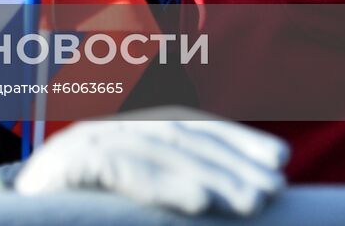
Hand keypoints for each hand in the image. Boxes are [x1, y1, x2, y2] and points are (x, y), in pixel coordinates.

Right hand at [12, 110, 289, 215]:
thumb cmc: (75, 218)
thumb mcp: (130, 206)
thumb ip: (167, 193)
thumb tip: (231, 198)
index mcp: (120, 140)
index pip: (182, 126)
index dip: (232, 138)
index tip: (280, 160)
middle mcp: (100, 134)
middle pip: (175, 133)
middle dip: (230, 159)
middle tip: (275, 186)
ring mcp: (79, 146)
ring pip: (155, 149)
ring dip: (209, 175)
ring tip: (250, 200)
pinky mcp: (65, 167)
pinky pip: (122, 169)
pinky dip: (163, 184)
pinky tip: (201, 205)